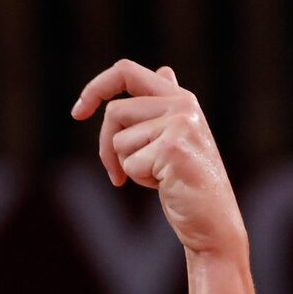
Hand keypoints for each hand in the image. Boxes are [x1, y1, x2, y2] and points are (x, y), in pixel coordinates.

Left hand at [71, 62, 246, 259]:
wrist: (214, 222)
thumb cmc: (192, 183)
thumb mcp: (178, 138)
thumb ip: (165, 106)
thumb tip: (164, 71)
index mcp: (182, 98)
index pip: (126, 72)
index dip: (96, 87)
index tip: (78, 112)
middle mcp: (183, 105)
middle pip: (115, 111)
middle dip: (106, 145)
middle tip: (115, 173)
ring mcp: (180, 125)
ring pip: (119, 140)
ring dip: (128, 165)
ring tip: (158, 176)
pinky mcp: (172, 149)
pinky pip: (129, 163)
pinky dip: (139, 180)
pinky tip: (165, 185)